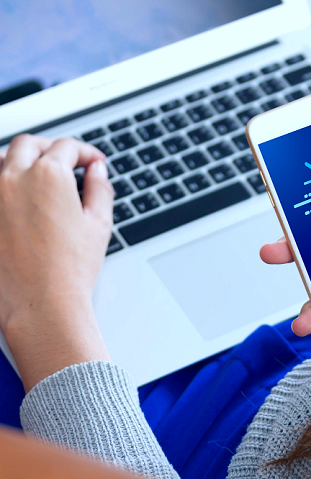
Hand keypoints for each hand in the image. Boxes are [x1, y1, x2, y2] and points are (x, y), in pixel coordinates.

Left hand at [0, 135, 113, 389]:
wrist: (41, 305)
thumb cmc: (71, 270)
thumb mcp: (99, 224)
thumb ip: (101, 189)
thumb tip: (98, 172)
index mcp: (50, 176)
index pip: (68, 147)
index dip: (86, 152)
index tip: (94, 163)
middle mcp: (14, 178)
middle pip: (30, 145)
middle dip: (51, 149)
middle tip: (65, 162)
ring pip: (2, 159)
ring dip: (21, 161)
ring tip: (37, 176)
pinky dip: (3, 184)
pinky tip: (14, 196)